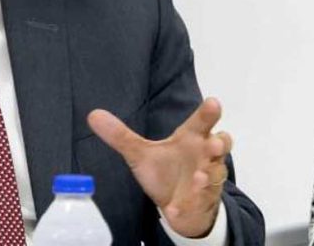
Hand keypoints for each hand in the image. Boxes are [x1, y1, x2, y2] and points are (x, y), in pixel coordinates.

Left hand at [87, 97, 231, 238]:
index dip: (208, 113)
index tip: (213, 103)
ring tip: (197, 176)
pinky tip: (173, 209)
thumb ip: (120, 135)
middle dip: (219, 144)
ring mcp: (206, 180)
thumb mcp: (140, 153)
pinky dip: (188, 205)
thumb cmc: (167, 171)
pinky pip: (199, 203)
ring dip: (207, 176)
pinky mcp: (201, 202)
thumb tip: (93, 114)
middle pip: (220, 145)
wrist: (179, 204)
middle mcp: (204, 157)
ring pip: (215, 175)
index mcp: (191, 140)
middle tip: (212, 143)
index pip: (202, 123)